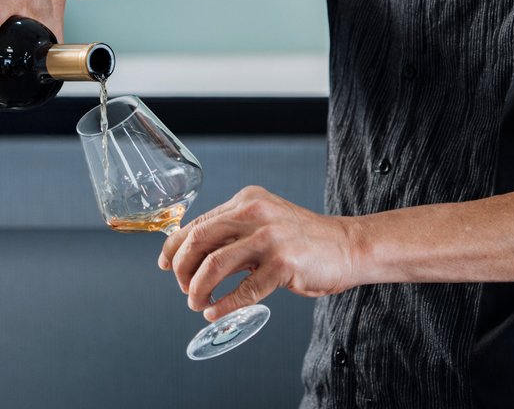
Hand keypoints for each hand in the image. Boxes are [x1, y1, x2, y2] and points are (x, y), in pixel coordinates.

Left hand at [158, 186, 357, 322]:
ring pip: (213, 265)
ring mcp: (270, 238)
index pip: (197, 223)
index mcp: (247, 201)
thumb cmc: (303, 240)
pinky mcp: (284, 264)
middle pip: (198, 240)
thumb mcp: (266, 223)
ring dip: (197, 290)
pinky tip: (216, 312)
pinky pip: (242, 291)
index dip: (173, 248)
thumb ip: (233, 233)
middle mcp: (255, 213)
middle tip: (184, 288)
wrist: (348, 246)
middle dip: (182, 270)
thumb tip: (191, 256)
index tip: (165, 266)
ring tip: (198, 303)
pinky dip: (223, 306)